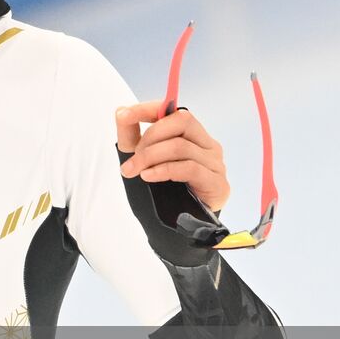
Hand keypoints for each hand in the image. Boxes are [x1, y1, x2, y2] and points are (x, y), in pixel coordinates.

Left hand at [115, 103, 229, 213]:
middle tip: (133, 156)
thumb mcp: (141, 160)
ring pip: (181, 146)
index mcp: (191, 136)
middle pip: (182, 121)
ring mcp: (215, 163)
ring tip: (135, 171)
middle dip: (150, 136)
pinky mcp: (217, 183)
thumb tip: (121, 111)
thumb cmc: (163, 193)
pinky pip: (190, 168)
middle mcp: (207, 145)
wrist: (176, 229)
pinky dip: (164, 170)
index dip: (147, 109)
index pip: (173, 110)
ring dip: (151, 156)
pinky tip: (149, 176)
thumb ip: (131, 136)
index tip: (123, 115)